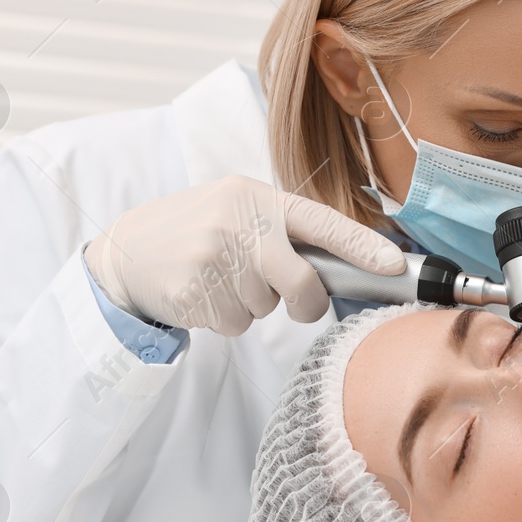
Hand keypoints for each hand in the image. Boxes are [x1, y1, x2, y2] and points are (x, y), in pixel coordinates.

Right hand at [85, 174, 405, 334]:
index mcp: (256, 198)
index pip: (321, 223)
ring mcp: (211, 257)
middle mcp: (237, 223)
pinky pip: (236, 324)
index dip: (361, 247)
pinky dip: (226, 319)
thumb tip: (347, 265)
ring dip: (252, 306)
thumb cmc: (198, 231)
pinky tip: (204, 294)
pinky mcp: (192, 291)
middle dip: (306, 302)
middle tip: (292, 300)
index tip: (394, 265)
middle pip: (302, 283)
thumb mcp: (238, 209)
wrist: (127, 250)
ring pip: (266, 309)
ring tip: (222, 280)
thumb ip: (284, 230)